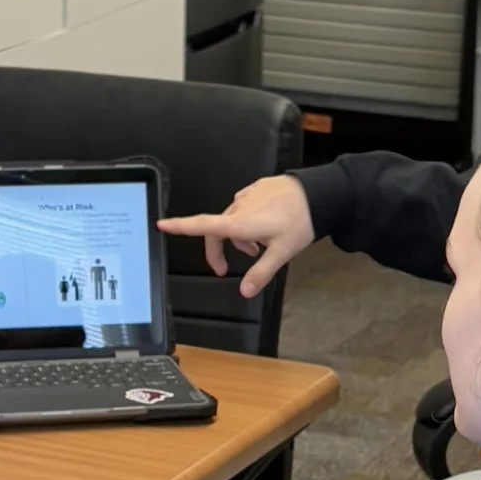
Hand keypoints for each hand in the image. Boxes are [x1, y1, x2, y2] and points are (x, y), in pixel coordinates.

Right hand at [157, 174, 313, 297]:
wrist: (319, 194)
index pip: (204, 225)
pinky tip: (265, 226)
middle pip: (217, 229)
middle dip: (218, 250)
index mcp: (241, 223)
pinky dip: (247, 221)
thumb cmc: (300, 222)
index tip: (162, 225)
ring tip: (259, 247)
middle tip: (224, 269)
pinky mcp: (256, 188)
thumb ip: (261, 273)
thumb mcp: (282, 253)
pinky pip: (244, 207)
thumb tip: (244, 291)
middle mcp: (240, 206)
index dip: (180, 226)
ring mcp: (248, 195)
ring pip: (232, 219)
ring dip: (238, 237)